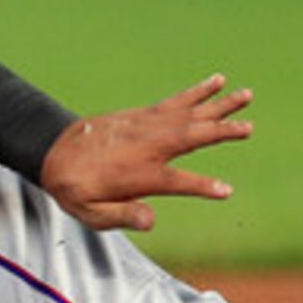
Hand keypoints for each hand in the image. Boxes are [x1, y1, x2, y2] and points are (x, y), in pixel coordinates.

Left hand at [36, 73, 249, 232]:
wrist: (52, 153)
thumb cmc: (75, 189)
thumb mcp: (91, 213)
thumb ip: (122, 216)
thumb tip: (152, 221)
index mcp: (138, 173)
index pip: (177, 182)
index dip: (201, 187)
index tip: (225, 190)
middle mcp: (146, 145)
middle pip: (191, 136)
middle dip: (221, 132)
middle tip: (250, 128)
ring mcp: (146, 126)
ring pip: (189, 113)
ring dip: (219, 105)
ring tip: (247, 95)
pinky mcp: (143, 114)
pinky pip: (176, 101)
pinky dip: (198, 92)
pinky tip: (216, 81)